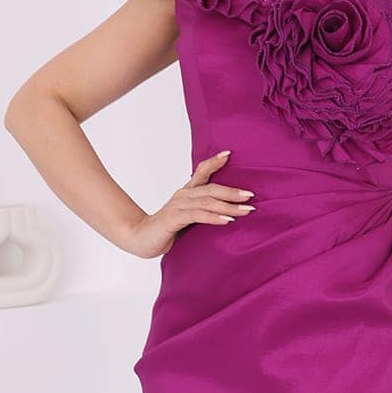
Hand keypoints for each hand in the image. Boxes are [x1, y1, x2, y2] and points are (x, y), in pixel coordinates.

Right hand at [119, 149, 255, 258]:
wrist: (140, 238)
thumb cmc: (167, 229)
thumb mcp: (187, 217)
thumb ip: (202, 211)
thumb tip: (227, 212)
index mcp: (186, 192)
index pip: (201, 171)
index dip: (214, 161)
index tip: (229, 153)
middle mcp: (182, 195)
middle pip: (211, 188)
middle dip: (233, 191)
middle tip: (251, 195)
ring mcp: (178, 206)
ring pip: (208, 202)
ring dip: (229, 206)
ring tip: (246, 210)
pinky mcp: (174, 219)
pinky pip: (198, 215)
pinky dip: (214, 217)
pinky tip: (227, 220)